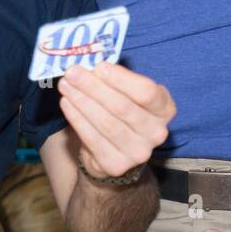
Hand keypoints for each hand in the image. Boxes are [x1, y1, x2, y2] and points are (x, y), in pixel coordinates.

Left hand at [57, 62, 173, 179]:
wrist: (116, 151)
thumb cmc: (122, 112)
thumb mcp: (128, 93)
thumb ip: (116, 80)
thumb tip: (91, 67)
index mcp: (164, 109)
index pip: (146, 92)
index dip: (121, 79)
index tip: (99, 67)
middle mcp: (156, 133)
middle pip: (122, 107)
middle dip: (93, 87)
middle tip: (73, 73)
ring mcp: (138, 152)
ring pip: (105, 122)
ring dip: (82, 101)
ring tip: (66, 85)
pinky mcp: (116, 164)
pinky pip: (92, 138)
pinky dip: (77, 119)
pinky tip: (67, 103)